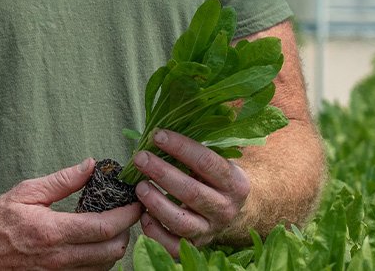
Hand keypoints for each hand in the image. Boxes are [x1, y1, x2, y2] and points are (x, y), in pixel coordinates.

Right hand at [0, 159, 141, 269]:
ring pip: (105, 267)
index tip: (136, 202)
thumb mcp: (27, 192)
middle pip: (112, 252)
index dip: (127, 215)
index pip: (104, 227)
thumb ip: (62, 180)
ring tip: (111, 229)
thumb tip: (91, 166)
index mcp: (53, 231)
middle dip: (126, 232)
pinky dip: (100, 262)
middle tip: (125, 214)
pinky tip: (94, 246)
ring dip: (115, 248)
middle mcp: (59, 258)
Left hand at [132, 130, 251, 256]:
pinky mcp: (195, 246)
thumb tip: (161, 128)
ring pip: (181, 222)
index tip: (157, 135)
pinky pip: (172, 245)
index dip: (181, 147)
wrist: (234, 213)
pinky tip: (143, 215)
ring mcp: (210, 230)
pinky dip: (155, 231)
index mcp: (235, 183)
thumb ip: (197, 148)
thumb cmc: (216, 179)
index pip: (207, 163)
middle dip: (162, 173)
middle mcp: (225, 209)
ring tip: (139, 186)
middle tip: (140, 158)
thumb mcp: (218, 162)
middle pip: (191, 192)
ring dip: (156, 203)